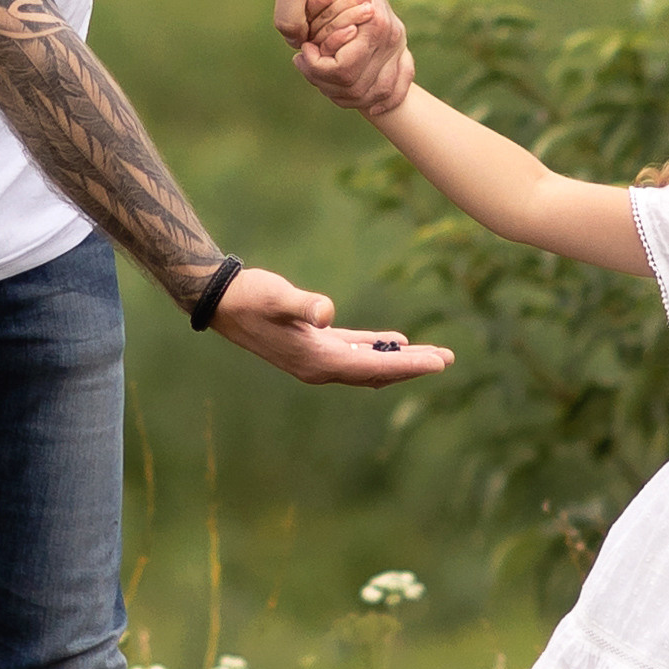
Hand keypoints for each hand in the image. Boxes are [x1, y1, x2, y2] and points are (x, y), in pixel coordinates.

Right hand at [207, 264, 452, 385]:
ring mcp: (317, 358)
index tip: (438, 362)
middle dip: (413, 367)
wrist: (220, 301)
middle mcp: (320, 367)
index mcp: (317, 361)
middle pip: (377, 372)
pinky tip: (396, 340)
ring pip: (368, 364)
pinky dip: (377, 348)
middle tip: (449, 359)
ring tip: (433, 354)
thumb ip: (302, 305)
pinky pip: (354, 351)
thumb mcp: (276, 297)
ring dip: (399, 359)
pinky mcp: (314, 344)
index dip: (407, 366)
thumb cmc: (250, 297)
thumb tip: (326, 312)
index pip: (373, 368)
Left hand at [289, 0, 412, 115]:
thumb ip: (288, 15)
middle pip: (359, 88)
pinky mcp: (397, 45)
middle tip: (306, 61)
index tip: (301, 50)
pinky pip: (400, 83)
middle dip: (325, 82)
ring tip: (323, 74)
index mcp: (374, 24)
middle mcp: (392, 37)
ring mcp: (397, 43)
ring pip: (378, 94)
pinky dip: (387, 100)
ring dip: (346, 95)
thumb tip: (300, 46)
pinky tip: (372, 108)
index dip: (315, 69)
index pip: (344, 71)